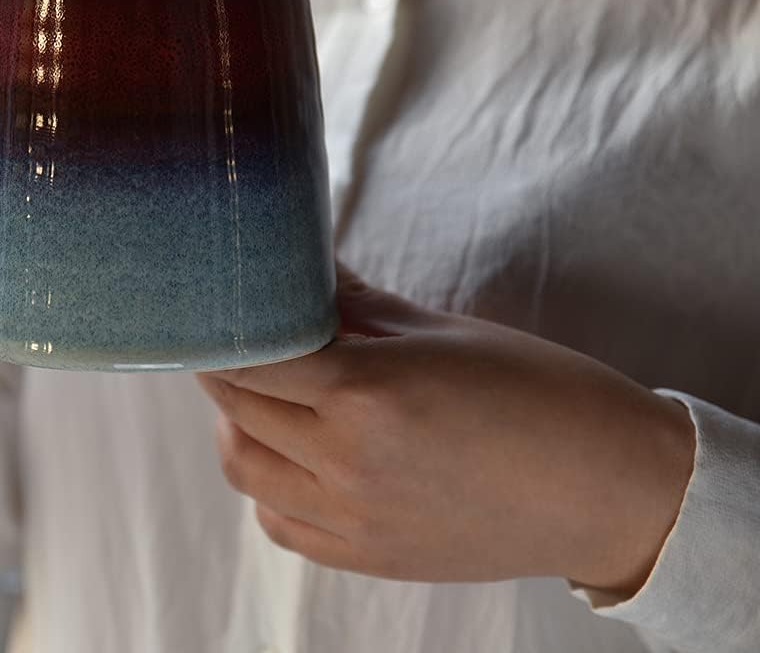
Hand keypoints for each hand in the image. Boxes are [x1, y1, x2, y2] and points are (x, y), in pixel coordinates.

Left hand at [199, 268, 694, 592]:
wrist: (604, 487)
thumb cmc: (535, 389)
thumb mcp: (440, 330)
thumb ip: (354, 302)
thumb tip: (303, 265)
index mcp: (367, 392)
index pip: (251, 359)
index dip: (225, 331)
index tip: (220, 309)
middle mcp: (347, 463)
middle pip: (237, 409)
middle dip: (225, 368)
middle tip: (241, 338)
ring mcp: (354, 520)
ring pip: (245, 469)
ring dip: (237, 425)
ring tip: (263, 394)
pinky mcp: (368, 559)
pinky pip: (281, 523)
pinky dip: (268, 484)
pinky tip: (294, 454)